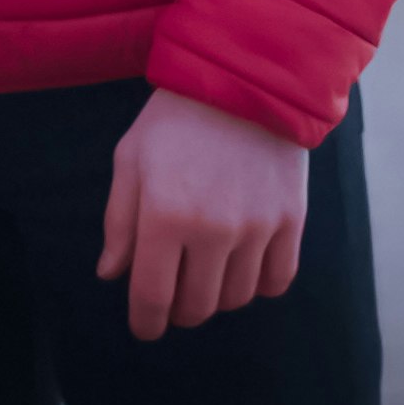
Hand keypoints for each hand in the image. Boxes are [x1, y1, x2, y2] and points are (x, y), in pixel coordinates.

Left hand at [96, 87, 308, 343]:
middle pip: (197, 306)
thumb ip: (119, 222)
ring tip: (207, 272)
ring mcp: (256, 226)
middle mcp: (213, 229)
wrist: (245, 78)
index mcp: (164, 216)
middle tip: (174, 292)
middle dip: (179, 309)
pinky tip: (243, 264)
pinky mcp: (291, 219)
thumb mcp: (131, 160)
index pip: (153, 297)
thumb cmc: (176, 118)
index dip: (146, 322)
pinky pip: (277, 280)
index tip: (145, 326)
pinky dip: (258, 284)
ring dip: (217, 296)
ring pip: (236, 298)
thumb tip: (112, 276)